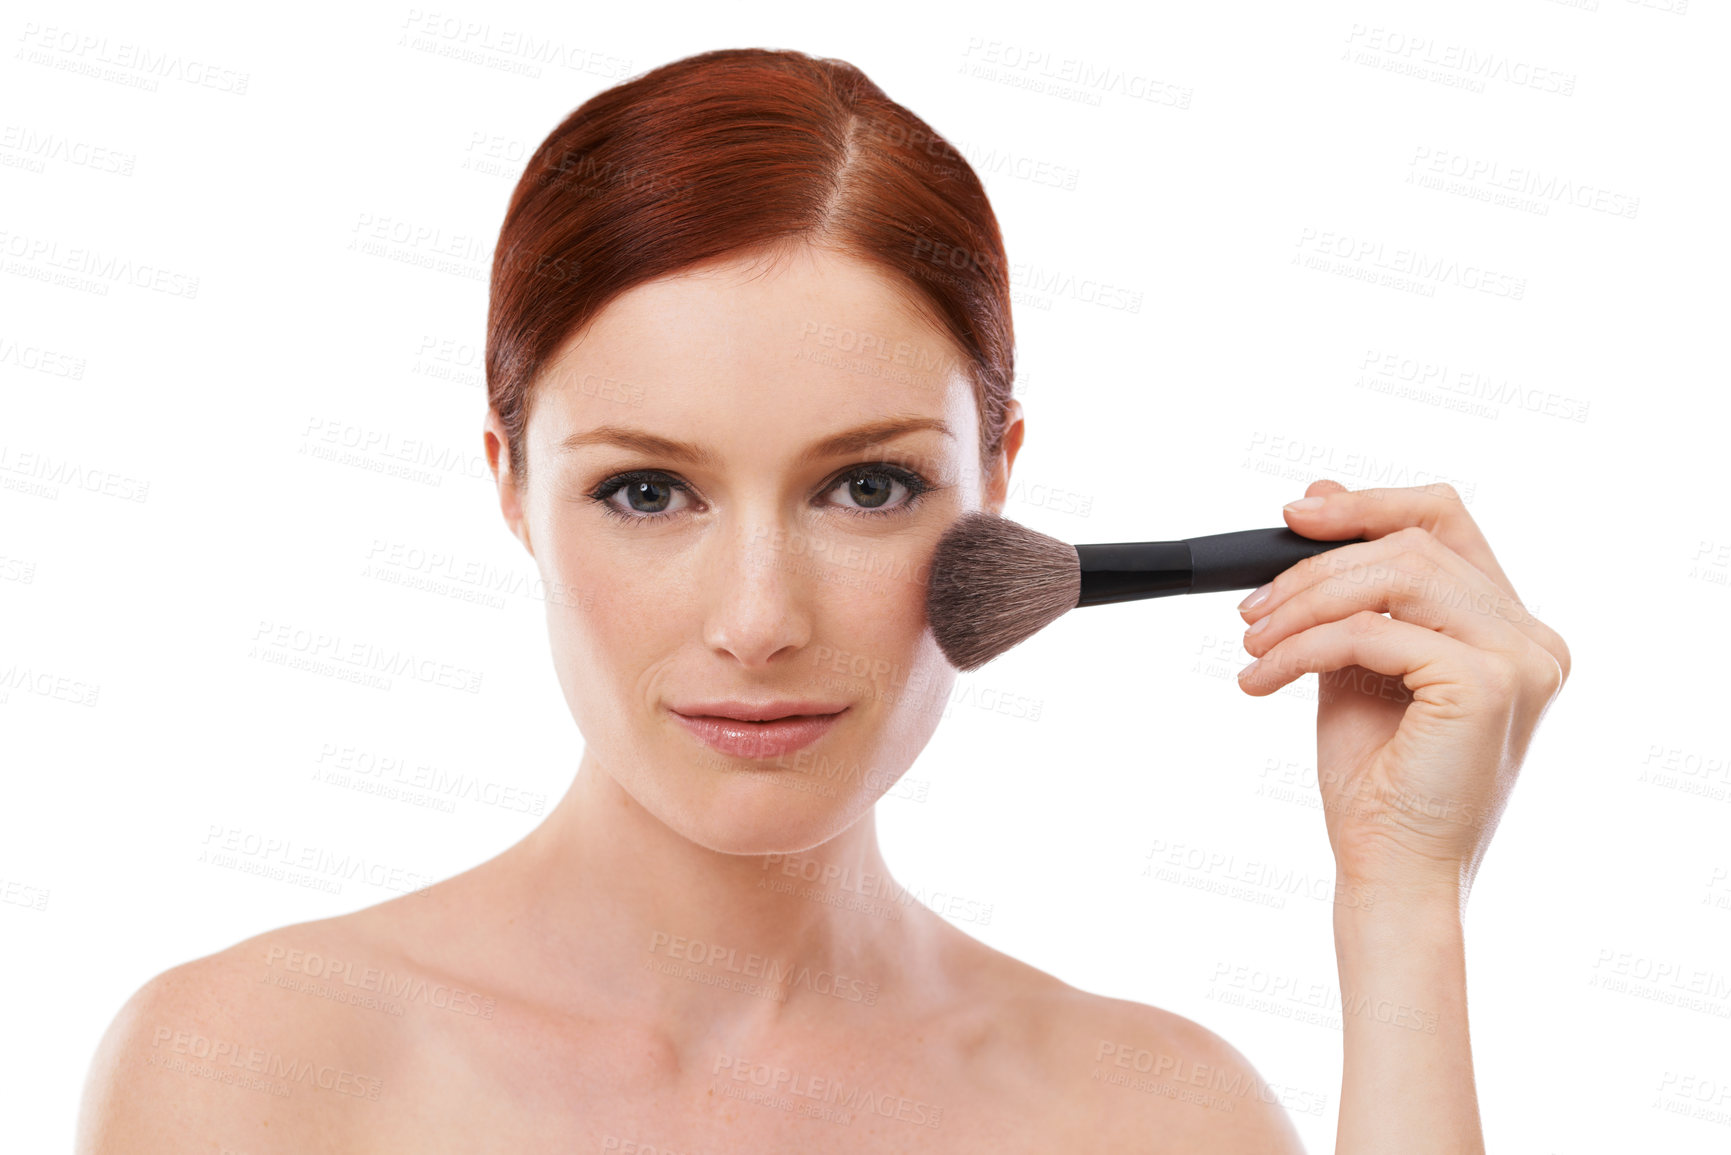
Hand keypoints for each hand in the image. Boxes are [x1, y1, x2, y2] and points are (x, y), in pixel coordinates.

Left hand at [1235, 480, 1569, 902]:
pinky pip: (1373, 631)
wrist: (1391, 871)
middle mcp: (1531, 639)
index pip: (1447, 523)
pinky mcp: (1486, 685)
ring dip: (1304, 603)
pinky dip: (1303, 647)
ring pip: (1395, 575)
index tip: (1294, 516)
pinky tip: (1263, 679)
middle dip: (1316, 566)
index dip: (1369, 505)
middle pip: (1414, 543)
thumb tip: (1318, 495)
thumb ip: (1349, 588)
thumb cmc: (1378, 782)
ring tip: (1253, 644)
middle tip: (1251, 609)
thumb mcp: (1355, 662)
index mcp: (1510, 629)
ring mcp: (1519, 659)